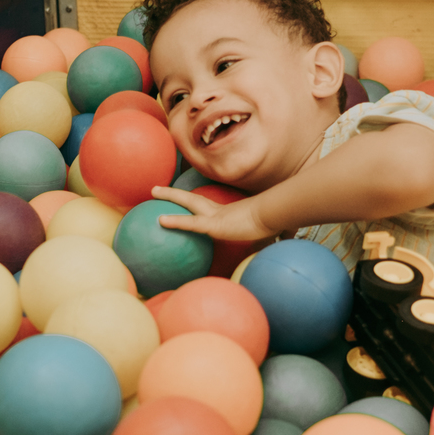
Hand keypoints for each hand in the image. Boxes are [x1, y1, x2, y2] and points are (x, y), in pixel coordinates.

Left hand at [151, 186, 279, 242]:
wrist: (276, 216)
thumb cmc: (275, 225)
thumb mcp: (266, 234)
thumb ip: (265, 240)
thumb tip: (280, 244)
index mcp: (229, 214)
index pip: (207, 208)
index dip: (195, 206)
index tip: (185, 203)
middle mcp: (220, 211)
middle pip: (193, 199)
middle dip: (176, 195)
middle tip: (158, 190)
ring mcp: (217, 216)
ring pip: (188, 203)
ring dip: (170, 196)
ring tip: (153, 192)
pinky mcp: (216, 225)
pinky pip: (192, 223)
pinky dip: (176, 221)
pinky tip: (161, 220)